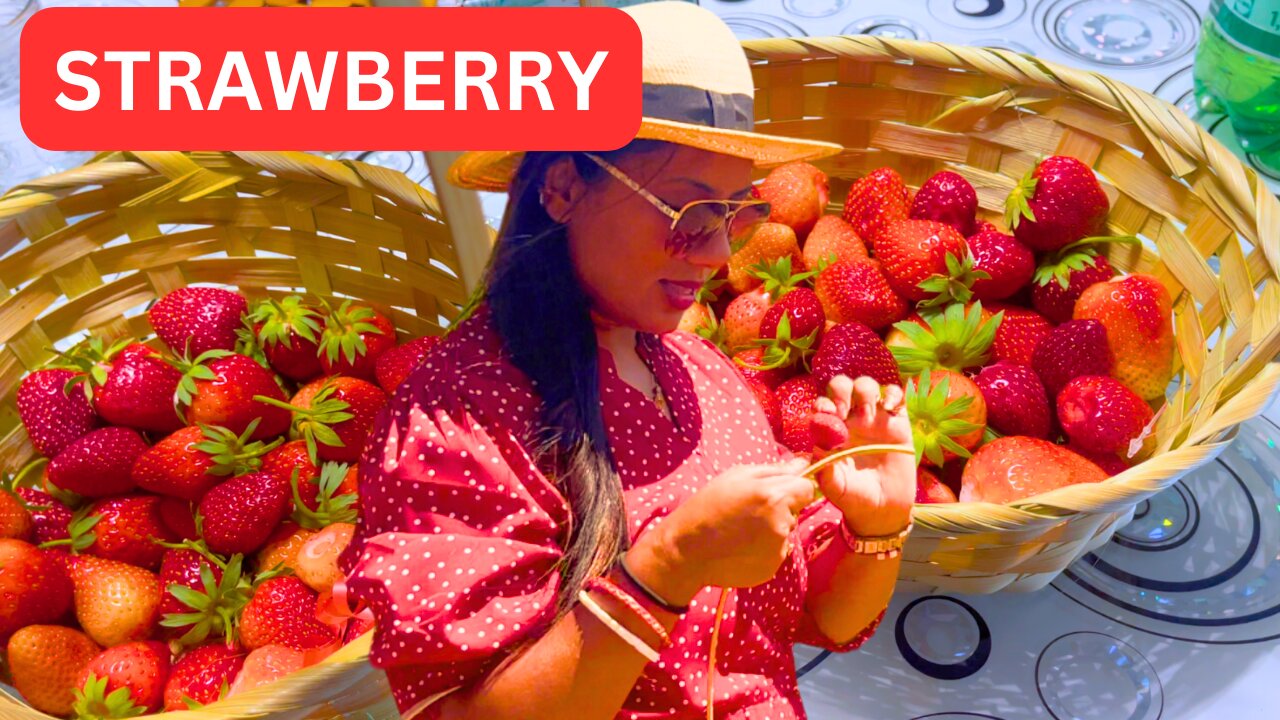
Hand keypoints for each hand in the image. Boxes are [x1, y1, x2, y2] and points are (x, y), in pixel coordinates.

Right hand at [627, 459, 814, 600]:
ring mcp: (778, 549)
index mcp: (774, 496)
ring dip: (772, 530)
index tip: (772, 493)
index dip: (791, 489)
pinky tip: (741, 547)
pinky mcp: (772, 568)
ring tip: (742, 531)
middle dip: (781, 509)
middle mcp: (781, 524)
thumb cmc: (708, 506)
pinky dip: (765, 549)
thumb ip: (775, 470)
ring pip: (787, 532)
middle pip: (796, 511)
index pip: (806, 488)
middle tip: (749, 512)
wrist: (686, 550)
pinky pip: (777, 551)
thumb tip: (804, 463)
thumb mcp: (736, 476)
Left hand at [813, 375, 915, 536]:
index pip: (822, 405)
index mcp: (830, 431)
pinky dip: (894, 394)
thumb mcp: (836, 488)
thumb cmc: (853, 497)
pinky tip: (891, 409)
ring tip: (869, 415)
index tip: (830, 414)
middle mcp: (850, 420)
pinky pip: (896, 395)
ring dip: (865, 391)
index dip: (823, 403)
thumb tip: (817, 450)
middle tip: (845, 410)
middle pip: (842, 387)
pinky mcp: (897, 422)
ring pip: (866, 386)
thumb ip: (825, 472)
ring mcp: (874, 419)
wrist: (883, 509)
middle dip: (842, 391)